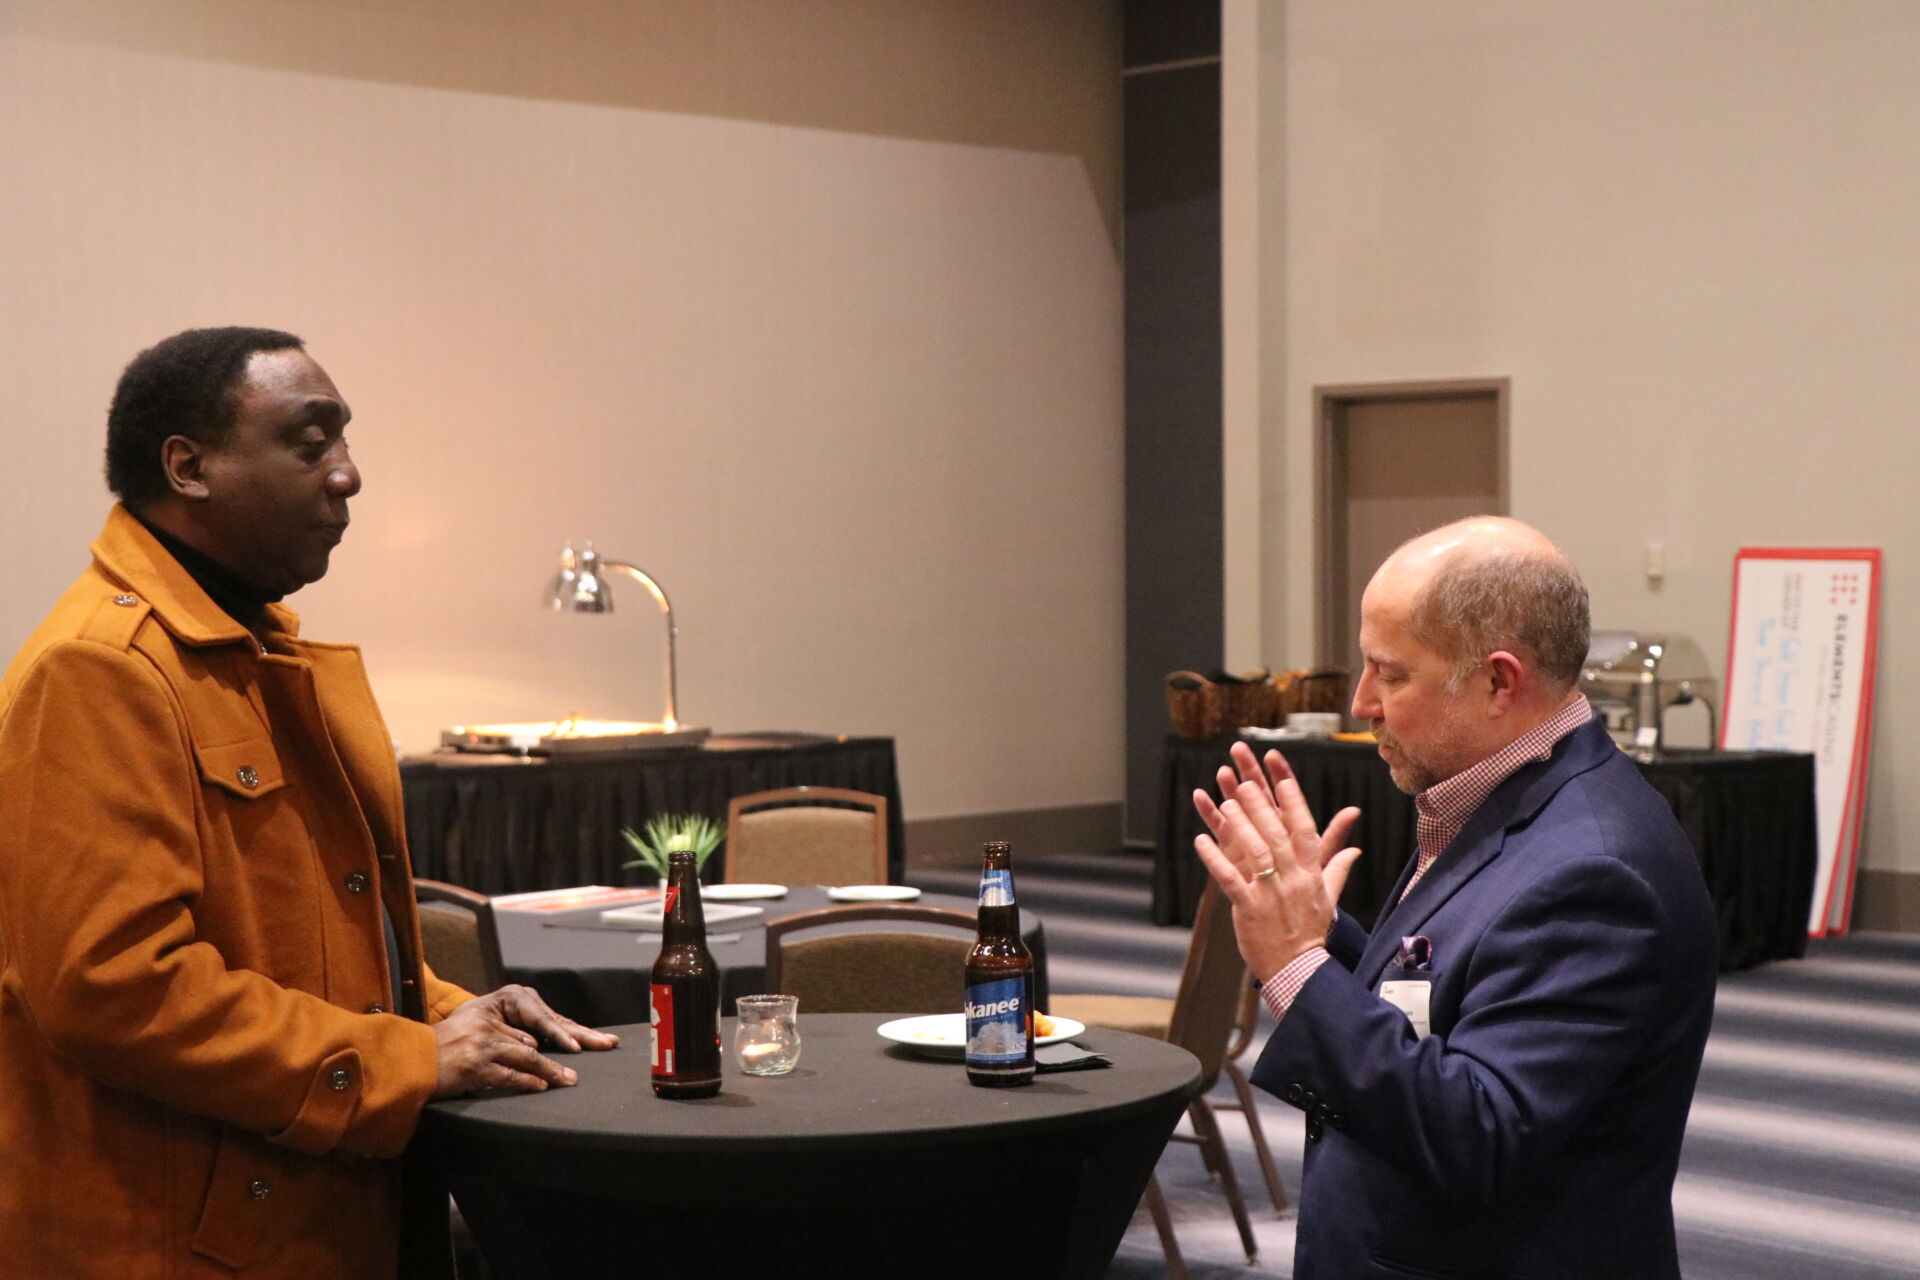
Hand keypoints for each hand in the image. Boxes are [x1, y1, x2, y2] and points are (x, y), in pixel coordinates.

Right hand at [431, 985, 619, 1098]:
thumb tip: (532, 1044)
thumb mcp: (471, 1026)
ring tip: (568, 1080)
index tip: (580, 1042)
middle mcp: (488, 1021)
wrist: (409, 1060)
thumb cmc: (440, 1047)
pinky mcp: (476, 1065)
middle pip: (534, 1039)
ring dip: (550, 1072)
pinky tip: (542, 1087)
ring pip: (527, 1057)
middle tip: (585, 1060)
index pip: (532, 1021)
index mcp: (490, 1007)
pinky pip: (510, 1075)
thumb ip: (500, 1031)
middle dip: (562, 1050)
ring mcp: (483, 1043)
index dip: (559, 1032)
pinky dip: (529, 1082)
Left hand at [1191, 743, 1362, 981]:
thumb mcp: (1328, 897)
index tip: (1281, 774)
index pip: (1305, 828)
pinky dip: (1214, 859)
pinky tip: (1200, 840)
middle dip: (1260, 806)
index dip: (1292, 800)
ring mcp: (1271, 894)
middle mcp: (1293, 879)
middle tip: (1243, 782)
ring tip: (1224, 804)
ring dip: (1238, 826)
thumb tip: (1354, 849)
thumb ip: (1337, 868)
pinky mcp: (1249, 909)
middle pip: (1276, 835)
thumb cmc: (1310, 931)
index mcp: (1311, 873)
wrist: (1298, 969)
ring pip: (1255, 853)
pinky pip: (1229, 879)